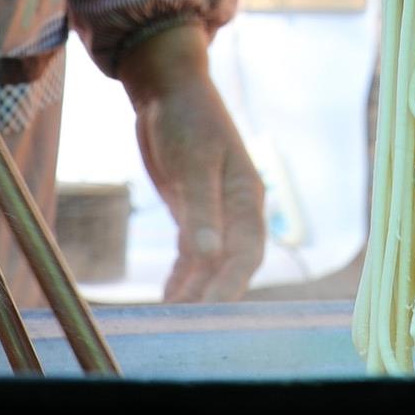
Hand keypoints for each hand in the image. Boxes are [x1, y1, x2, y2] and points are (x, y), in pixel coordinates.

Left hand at [117, 21, 266, 301]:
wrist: (167, 89)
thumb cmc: (186, 117)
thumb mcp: (193, 160)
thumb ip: (201, 209)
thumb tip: (209, 255)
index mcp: (247, 195)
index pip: (247, 250)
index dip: (232, 281)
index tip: (212, 306)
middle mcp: (235, 209)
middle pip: (231, 263)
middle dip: (212, 294)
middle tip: (189, 325)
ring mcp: (214, 212)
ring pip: (208, 262)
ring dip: (194, 289)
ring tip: (173, 319)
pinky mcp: (191, 212)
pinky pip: (190, 253)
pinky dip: (181, 276)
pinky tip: (169, 297)